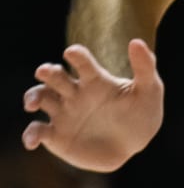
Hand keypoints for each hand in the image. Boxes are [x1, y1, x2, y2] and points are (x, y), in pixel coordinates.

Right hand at [21, 41, 162, 172]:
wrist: (133, 145)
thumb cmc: (142, 114)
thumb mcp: (149, 90)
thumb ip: (145, 67)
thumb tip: (137, 41)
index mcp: (95, 80)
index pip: (82, 62)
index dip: (76, 55)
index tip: (71, 52)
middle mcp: (75, 93)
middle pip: (55, 77)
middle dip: (48, 72)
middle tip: (46, 71)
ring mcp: (64, 113)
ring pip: (40, 98)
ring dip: (33, 97)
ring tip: (33, 103)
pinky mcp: (57, 135)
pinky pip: (37, 131)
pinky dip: (30, 134)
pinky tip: (31, 142)